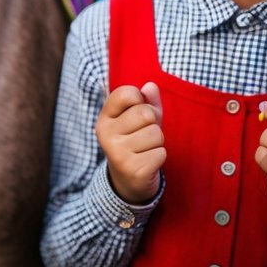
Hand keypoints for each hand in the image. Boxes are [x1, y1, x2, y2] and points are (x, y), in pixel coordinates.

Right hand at [96, 82, 165, 203]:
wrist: (127, 180)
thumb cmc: (136, 142)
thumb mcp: (139, 120)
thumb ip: (147, 101)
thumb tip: (151, 86)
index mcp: (105, 118)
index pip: (127, 93)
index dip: (141, 100)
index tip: (137, 111)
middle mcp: (106, 133)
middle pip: (145, 113)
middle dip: (154, 123)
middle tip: (145, 134)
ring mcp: (117, 152)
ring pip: (156, 134)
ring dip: (158, 142)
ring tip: (145, 150)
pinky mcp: (133, 169)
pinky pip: (160, 153)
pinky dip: (159, 157)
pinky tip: (147, 162)